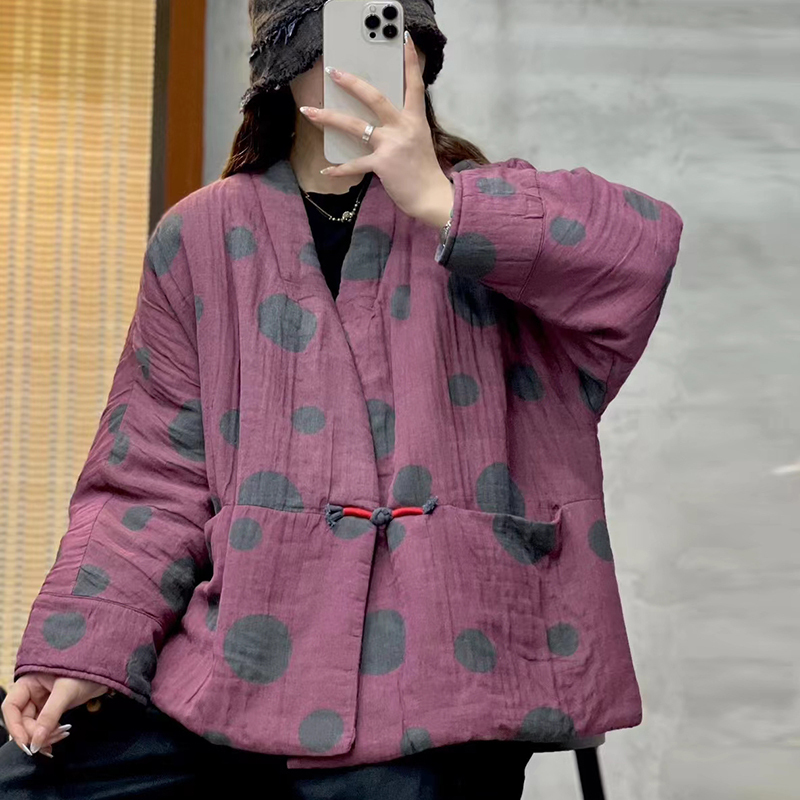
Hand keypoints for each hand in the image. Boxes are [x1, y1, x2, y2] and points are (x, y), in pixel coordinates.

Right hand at [2, 673, 109, 756]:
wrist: (108, 668)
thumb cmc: (87, 670)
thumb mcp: (66, 691)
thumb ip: (50, 716)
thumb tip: (36, 741)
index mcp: (29, 681)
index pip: (11, 708)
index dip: (15, 727)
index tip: (27, 742)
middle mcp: (33, 691)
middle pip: (22, 720)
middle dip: (35, 734)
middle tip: (49, 743)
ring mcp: (43, 700)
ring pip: (34, 725)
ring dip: (43, 736)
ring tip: (60, 736)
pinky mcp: (54, 707)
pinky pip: (45, 725)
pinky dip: (50, 734)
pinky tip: (58, 738)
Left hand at [298, 32, 454, 229]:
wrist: (431, 196)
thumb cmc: (423, 171)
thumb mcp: (418, 140)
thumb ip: (401, 127)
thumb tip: (379, 122)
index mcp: (414, 119)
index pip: (414, 84)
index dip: (410, 61)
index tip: (405, 40)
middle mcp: (403, 127)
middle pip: (374, 97)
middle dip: (351, 83)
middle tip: (333, 72)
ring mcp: (391, 144)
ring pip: (355, 125)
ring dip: (329, 117)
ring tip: (309, 111)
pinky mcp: (381, 164)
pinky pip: (354, 164)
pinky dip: (339, 169)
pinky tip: (326, 171)